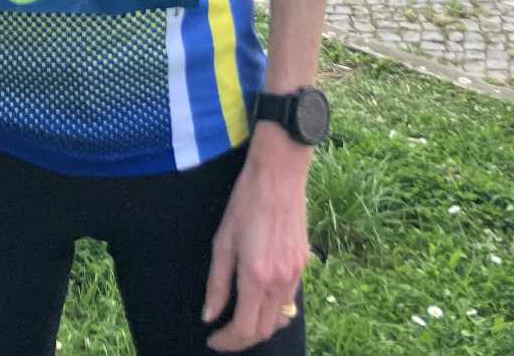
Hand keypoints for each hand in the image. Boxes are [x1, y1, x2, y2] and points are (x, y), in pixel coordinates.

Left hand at [202, 130, 311, 350]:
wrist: (279, 175)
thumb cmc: (246, 203)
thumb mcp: (222, 241)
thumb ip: (217, 283)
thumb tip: (210, 316)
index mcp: (256, 276)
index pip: (244, 328)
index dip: (227, 342)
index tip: (212, 340)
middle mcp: (279, 281)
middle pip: (264, 330)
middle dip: (241, 340)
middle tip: (222, 335)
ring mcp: (295, 274)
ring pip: (279, 319)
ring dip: (258, 328)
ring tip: (238, 321)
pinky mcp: (303, 265)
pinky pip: (289, 301)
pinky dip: (273, 312)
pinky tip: (258, 302)